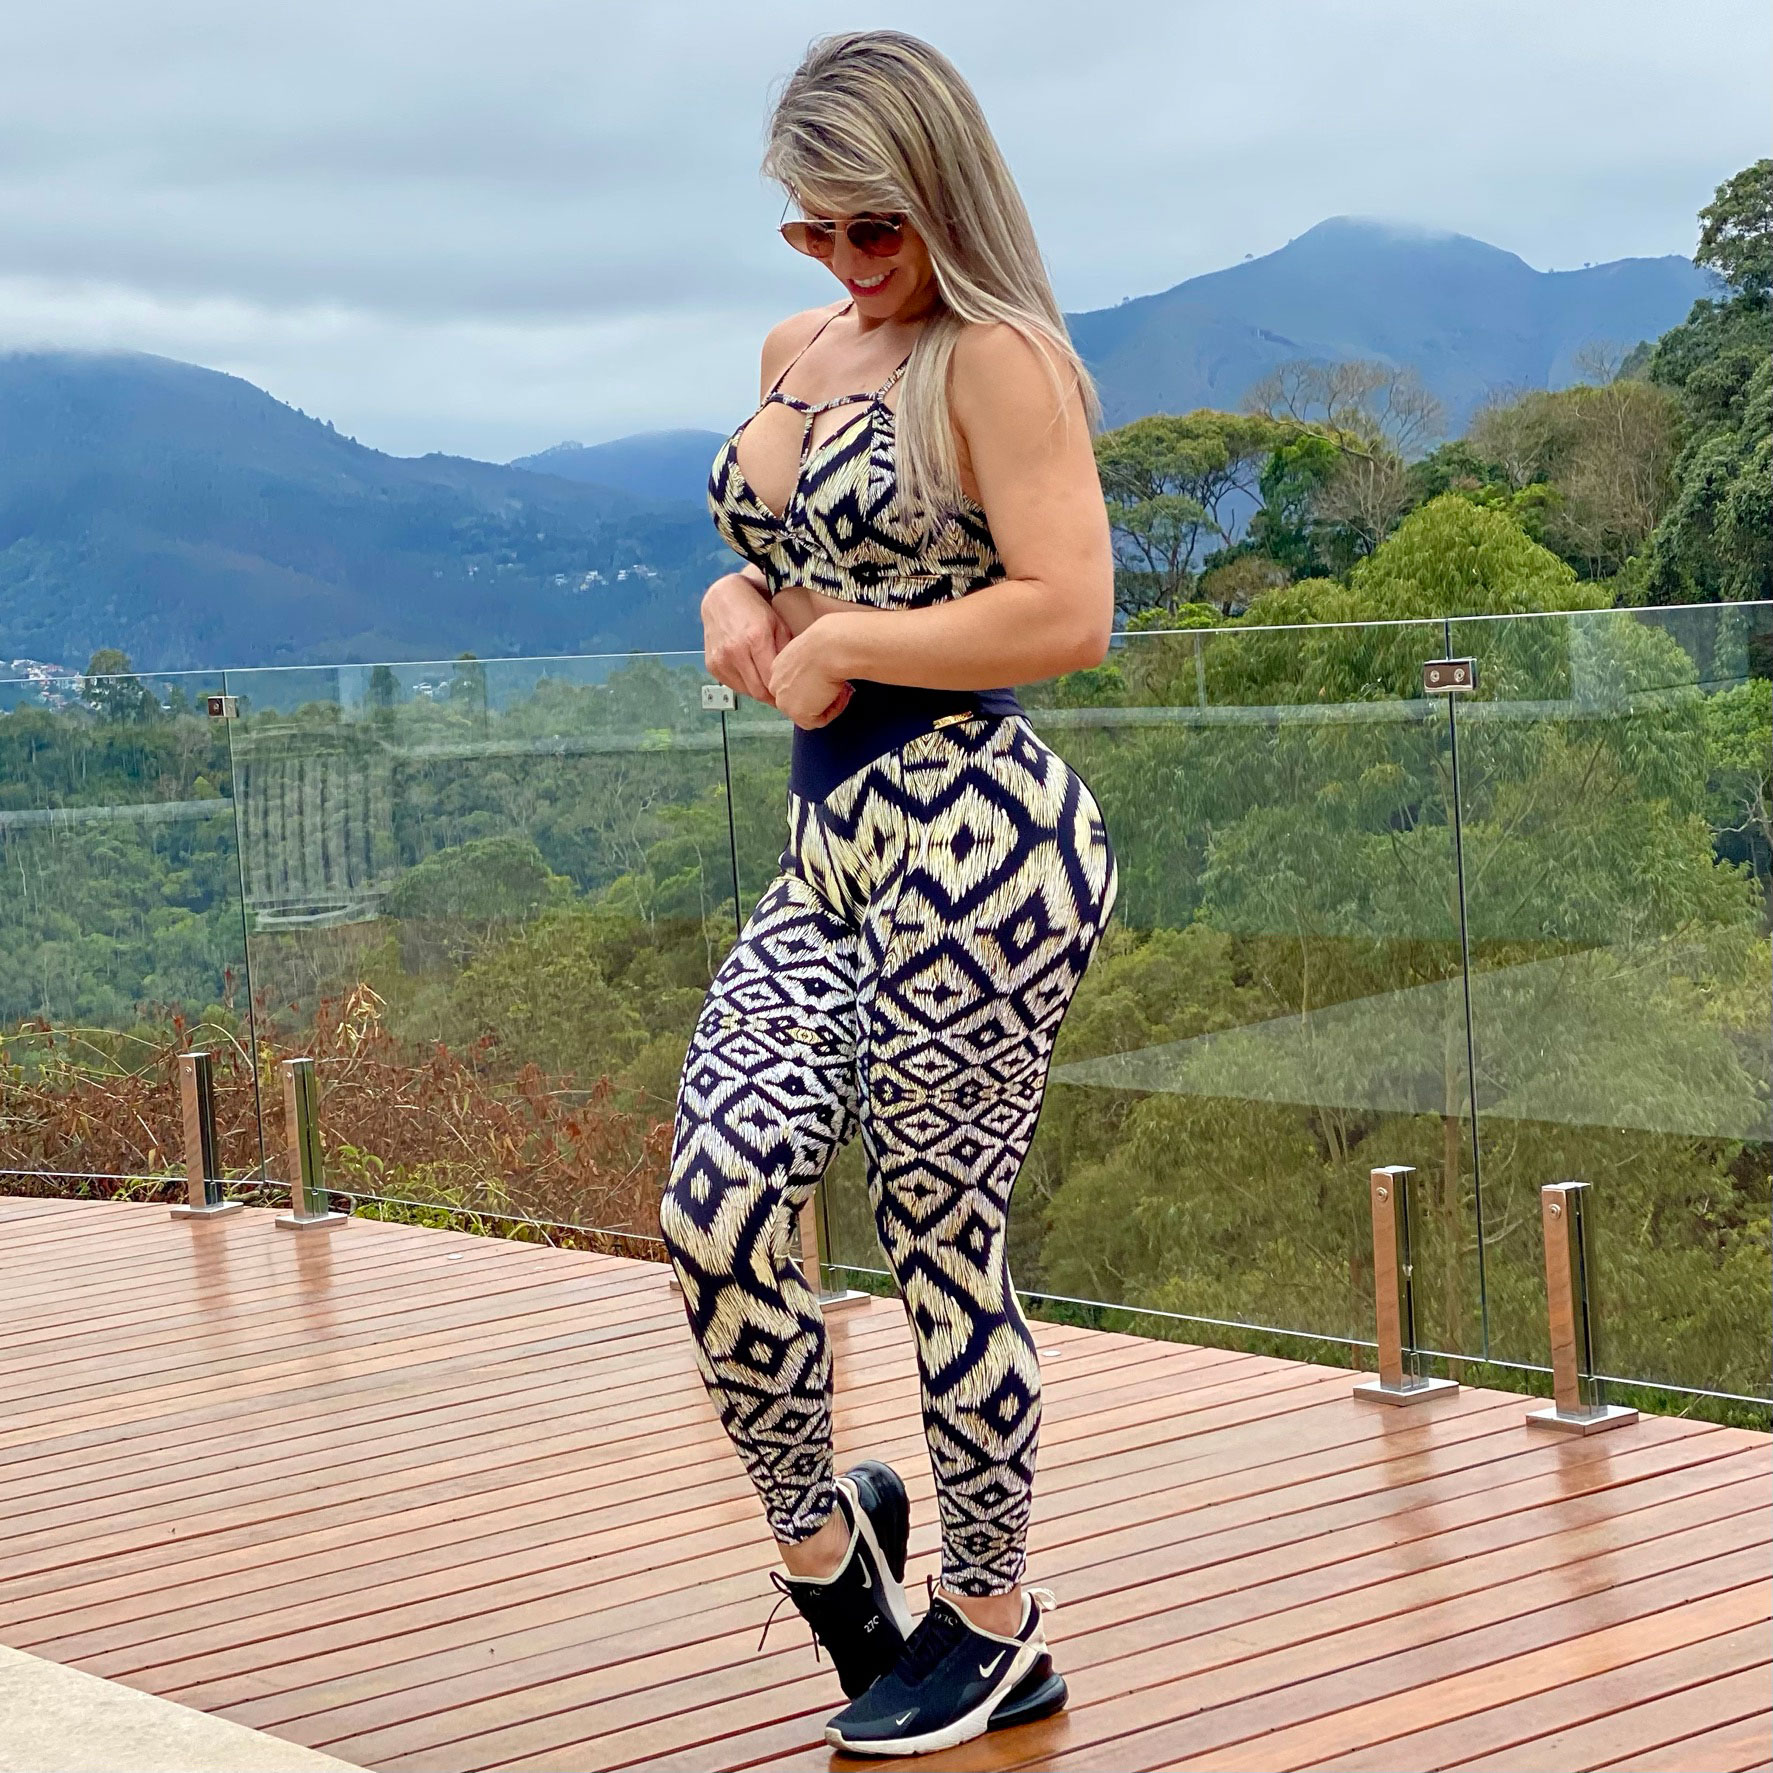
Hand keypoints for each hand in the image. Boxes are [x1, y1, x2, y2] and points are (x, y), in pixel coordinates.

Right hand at [702, 573, 791, 705]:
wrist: (721, 597)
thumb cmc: (753, 608)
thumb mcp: (777, 624)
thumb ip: (785, 651)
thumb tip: (793, 677)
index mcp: (756, 639)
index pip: (773, 680)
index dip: (783, 691)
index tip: (792, 693)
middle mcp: (735, 651)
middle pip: (759, 691)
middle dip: (772, 697)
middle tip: (783, 696)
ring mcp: (720, 659)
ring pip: (746, 691)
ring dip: (758, 691)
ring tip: (768, 684)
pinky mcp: (712, 665)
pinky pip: (733, 685)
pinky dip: (744, 685)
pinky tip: (752, 675)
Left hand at [768, 623, 853, 728]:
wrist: (830, 646)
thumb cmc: (827, 642)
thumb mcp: (812, 652)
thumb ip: (809, 667)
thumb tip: (820, 680)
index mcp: (778, 666)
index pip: (794, 686)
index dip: (816, 685)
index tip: (831, 675)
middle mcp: (776, 684)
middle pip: (800, 701)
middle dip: (820, 697)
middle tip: (839, 685)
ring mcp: (784, 701)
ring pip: (809, 712)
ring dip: (827, 703)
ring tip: (842, 687)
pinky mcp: (797, 713)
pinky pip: (819, 721)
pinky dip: (833, 710)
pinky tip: (840, 693)